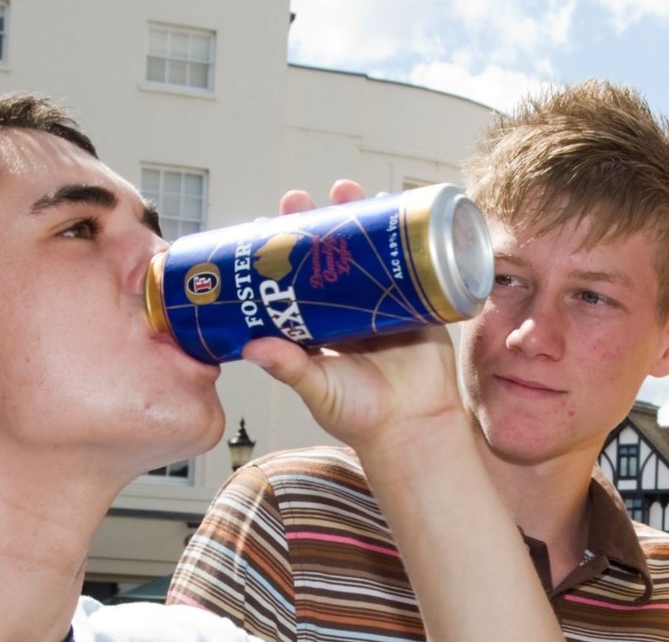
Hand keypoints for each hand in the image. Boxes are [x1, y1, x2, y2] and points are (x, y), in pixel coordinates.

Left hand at [241, 180, 463, 454]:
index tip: (264, 225)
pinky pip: (411, 261)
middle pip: (330, 251)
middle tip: (300, 198)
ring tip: (347, 188)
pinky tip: (400, 207)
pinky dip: (406, 233)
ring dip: (359, 214)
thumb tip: (252, 346)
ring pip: (368, 248)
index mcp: (317, 321)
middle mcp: (347, 304)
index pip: (293, 274)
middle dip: (317, 220)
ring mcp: (382, 299)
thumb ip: (289, 368)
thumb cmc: (360, 414)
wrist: (414, 426)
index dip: (280, 248)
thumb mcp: (318, 389)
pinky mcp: (416, 301)